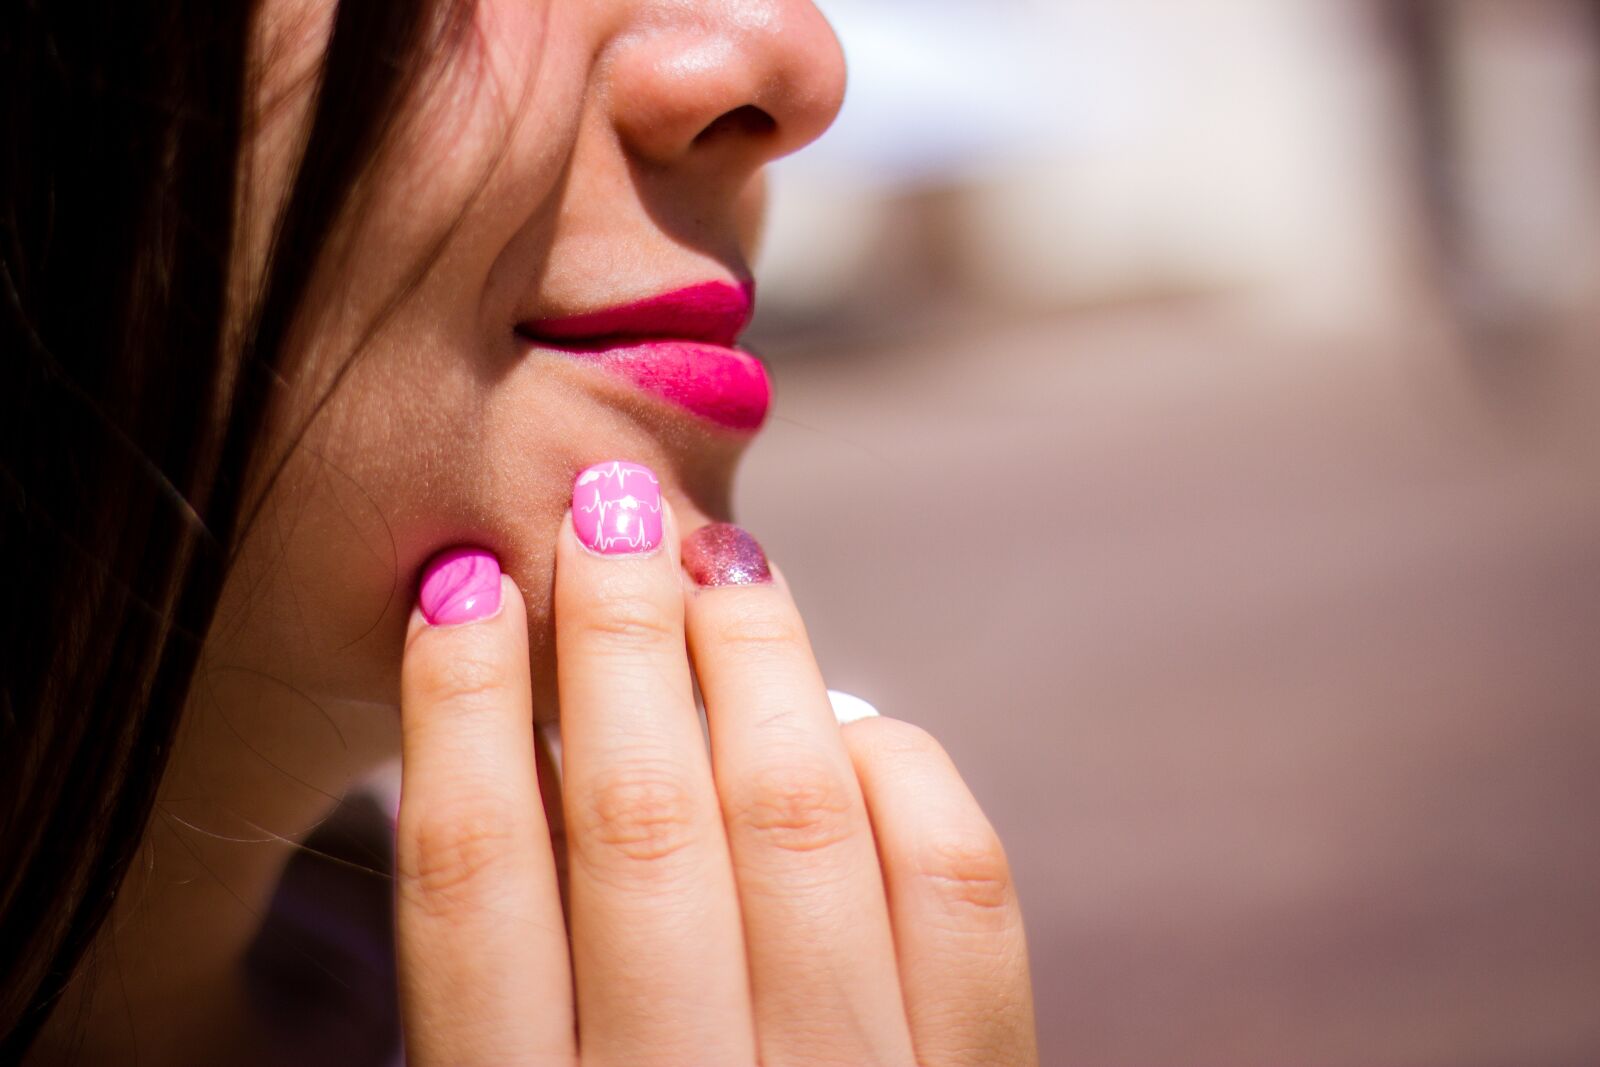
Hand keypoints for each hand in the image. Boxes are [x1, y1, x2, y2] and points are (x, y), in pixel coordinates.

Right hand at [394, 460, 1037, 1064]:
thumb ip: (510, 991)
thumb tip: (519, 756)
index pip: (475, 893)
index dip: (463, 717)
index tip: (462, 584)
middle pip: (648, 829)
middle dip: (620, 644)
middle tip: (603, 506)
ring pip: (806, 828)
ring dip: (756, 668)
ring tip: (713, 558)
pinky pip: (961, 894)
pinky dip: (905, 776)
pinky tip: (850, 714)